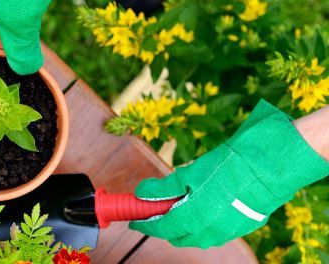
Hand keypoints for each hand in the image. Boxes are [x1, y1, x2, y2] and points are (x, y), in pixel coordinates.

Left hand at [130, 100, 328, 247]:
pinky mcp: (241, 227)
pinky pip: (215, 231)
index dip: (145, 224)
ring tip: (181, 205)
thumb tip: (142, 193)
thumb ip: (163, 188)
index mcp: (192, 219)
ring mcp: (226, 232)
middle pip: (178, 236)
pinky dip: (203, 223)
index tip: (135, 219)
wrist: (270, 167)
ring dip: (185, 225)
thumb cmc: (227, 167)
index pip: (160, 228)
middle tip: (157, 209)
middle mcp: (208, 232)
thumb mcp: (188, 173)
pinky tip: (204, 205)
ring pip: (197, 236)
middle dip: (165, 225)